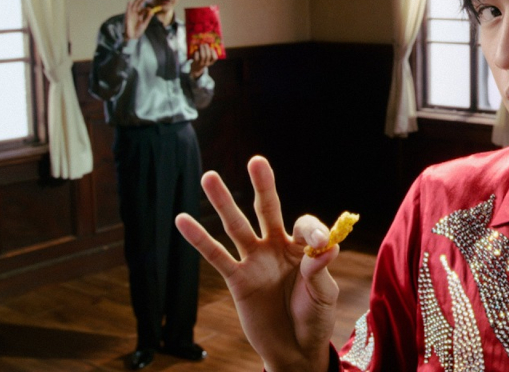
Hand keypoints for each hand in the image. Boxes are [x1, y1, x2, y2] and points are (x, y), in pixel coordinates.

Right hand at [124, 0, 156, 40]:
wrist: (133, 36)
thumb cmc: (138, 31)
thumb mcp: (144, 24)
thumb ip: (148, 18)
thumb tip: (152, 12)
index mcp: (140, 16)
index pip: (143, 10)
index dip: (146, 9)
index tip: (150, 9)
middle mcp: (135, 14)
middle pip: (138, 6)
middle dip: (140, 2)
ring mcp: (131, 15)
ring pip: (133, 7)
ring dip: (135, 2)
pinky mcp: (127, 16)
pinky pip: (127, 10)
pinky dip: (128, 6)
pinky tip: (129, 1)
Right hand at [175, 157, 338, 371]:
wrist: (293, 347)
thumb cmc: (314, 318)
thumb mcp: (323, 295)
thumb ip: (320, 271)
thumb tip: (326, 247)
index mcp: (303, 248)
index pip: (304, 226)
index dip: (312, 230)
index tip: (319, 244)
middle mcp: (277, 247)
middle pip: (268, 211)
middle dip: (263, 187)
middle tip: (257, 161)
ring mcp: (255, 261)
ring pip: (237, 226)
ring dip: (224, 202)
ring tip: (209, 176)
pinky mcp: (237, 279)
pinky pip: (216, 256)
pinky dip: (198, 239)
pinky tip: (182, 219)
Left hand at [190, 43, 217, 78]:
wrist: (195, 70)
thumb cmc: (202, 62)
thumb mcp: (207, 60)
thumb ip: (208, 54)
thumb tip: (207, 45)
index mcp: (211, 62)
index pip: (215, 58)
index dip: (214, 52)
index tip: (211, 48)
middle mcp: (207, 63)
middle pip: (208, 55)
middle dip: (207, 48)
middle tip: (205, 44)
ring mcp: (201, 64)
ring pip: (203, 56)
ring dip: (202, 50)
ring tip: (201, 45)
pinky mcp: (195, 63)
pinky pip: (196, 58)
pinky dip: (197, 53)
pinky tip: (196, 51)